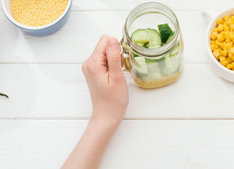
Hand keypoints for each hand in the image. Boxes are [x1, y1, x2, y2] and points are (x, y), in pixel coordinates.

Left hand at [62, 35, 128, 168]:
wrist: (106, 115)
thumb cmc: (113, 100)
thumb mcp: (117, 77)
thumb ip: (114, 57)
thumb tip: (112, 40)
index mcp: (93, 63)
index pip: (105, 41)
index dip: (116, 48)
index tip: (121, 61)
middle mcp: (88, 63)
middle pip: (105, 45)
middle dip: (116, 54)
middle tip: (119, 70)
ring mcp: (90, 67)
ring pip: (106, 52)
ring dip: (115, 60)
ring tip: (117, 75)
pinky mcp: (94, 71)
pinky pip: (104, 60)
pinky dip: (112, 65)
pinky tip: (115, 76)